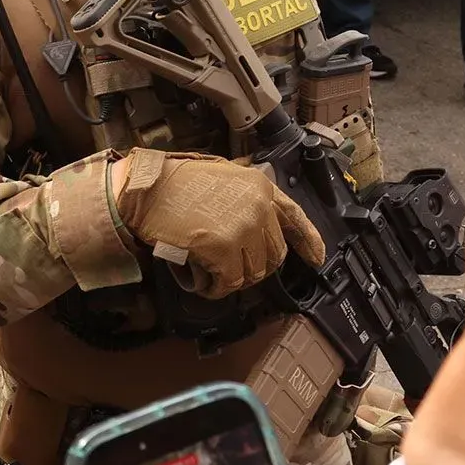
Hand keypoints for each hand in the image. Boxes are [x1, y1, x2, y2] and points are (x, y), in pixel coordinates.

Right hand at [120, 152, 324, 298]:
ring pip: (254, 272)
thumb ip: (247, 197)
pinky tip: (205, 280)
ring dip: (234, 277)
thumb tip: (259, 226)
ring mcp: (243, 228)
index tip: (317, 258)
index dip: (309, 241)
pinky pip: (231, 281)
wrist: (147, 191)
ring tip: (212, 271)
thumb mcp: (223, 177)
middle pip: (274, 254)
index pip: (295, 217)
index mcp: (261, 187)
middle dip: (255, 265)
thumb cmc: (176, 184)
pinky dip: (217, 287)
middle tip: (231, 266)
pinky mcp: (224, 249)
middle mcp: (259, 207)